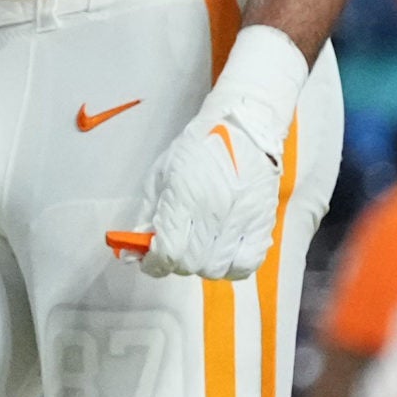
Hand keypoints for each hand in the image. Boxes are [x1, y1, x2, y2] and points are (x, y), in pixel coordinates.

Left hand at [134, 26, 309, 280]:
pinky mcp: (263, 223)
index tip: (150, 262)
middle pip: (191, 263)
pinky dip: (232, 267)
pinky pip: (247, 264)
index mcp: (183, 194)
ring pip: (217, 268)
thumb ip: (148, 214)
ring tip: (198, 250)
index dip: (154, 264)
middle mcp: (213, 210)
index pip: (167, 249)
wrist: (242, 128)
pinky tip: (223, 253)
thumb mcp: (160, 174)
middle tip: (174, 250)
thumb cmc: (195, 149)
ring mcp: (241, 218)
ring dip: (202, 266)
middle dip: (175, 263)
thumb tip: (133, 249)